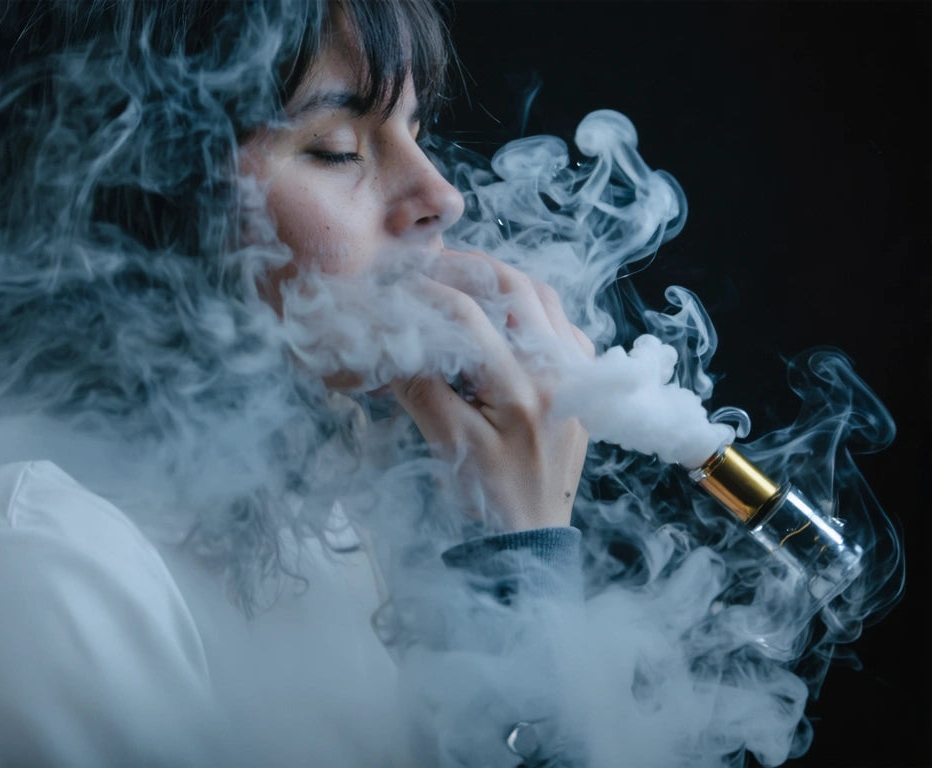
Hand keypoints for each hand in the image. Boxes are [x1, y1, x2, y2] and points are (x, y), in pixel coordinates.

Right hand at [390, 250, 593, 530]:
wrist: (532, 537)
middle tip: (431, 265)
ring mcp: (578, 374)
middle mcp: (559, 372)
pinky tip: (502, 313)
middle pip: (518, 288)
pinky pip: (561, 324)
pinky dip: (530, 306)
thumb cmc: (489, 497)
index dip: (427, 294)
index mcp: (523, 389)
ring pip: (545, 298)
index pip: (469, 317)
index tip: (396, 287)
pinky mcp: (583, 383)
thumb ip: (421, 388)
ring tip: (463, 278)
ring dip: (503, 279)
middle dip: (470, 268)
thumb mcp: (448, 444)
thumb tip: (391, 343)